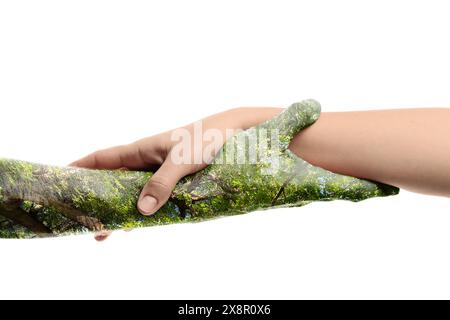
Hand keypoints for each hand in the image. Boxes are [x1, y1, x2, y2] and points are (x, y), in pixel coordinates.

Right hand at [71, 107, 281, 216]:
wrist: (233, 131)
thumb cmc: (207, 139)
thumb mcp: (182, 160)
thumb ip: (162, 183)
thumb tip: (141, 211)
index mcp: (141, 149)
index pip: (102, 158)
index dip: (80, 167)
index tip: (60, 178)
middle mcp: (146, 159)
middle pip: (114, 179)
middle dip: (99, 198)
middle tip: (88, 222)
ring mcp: (160, 168)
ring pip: (132, 188)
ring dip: (121, 207)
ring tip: (110, 230)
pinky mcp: (174, 176)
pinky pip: (151, 192)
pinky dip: (143, 205)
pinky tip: (141, 220)